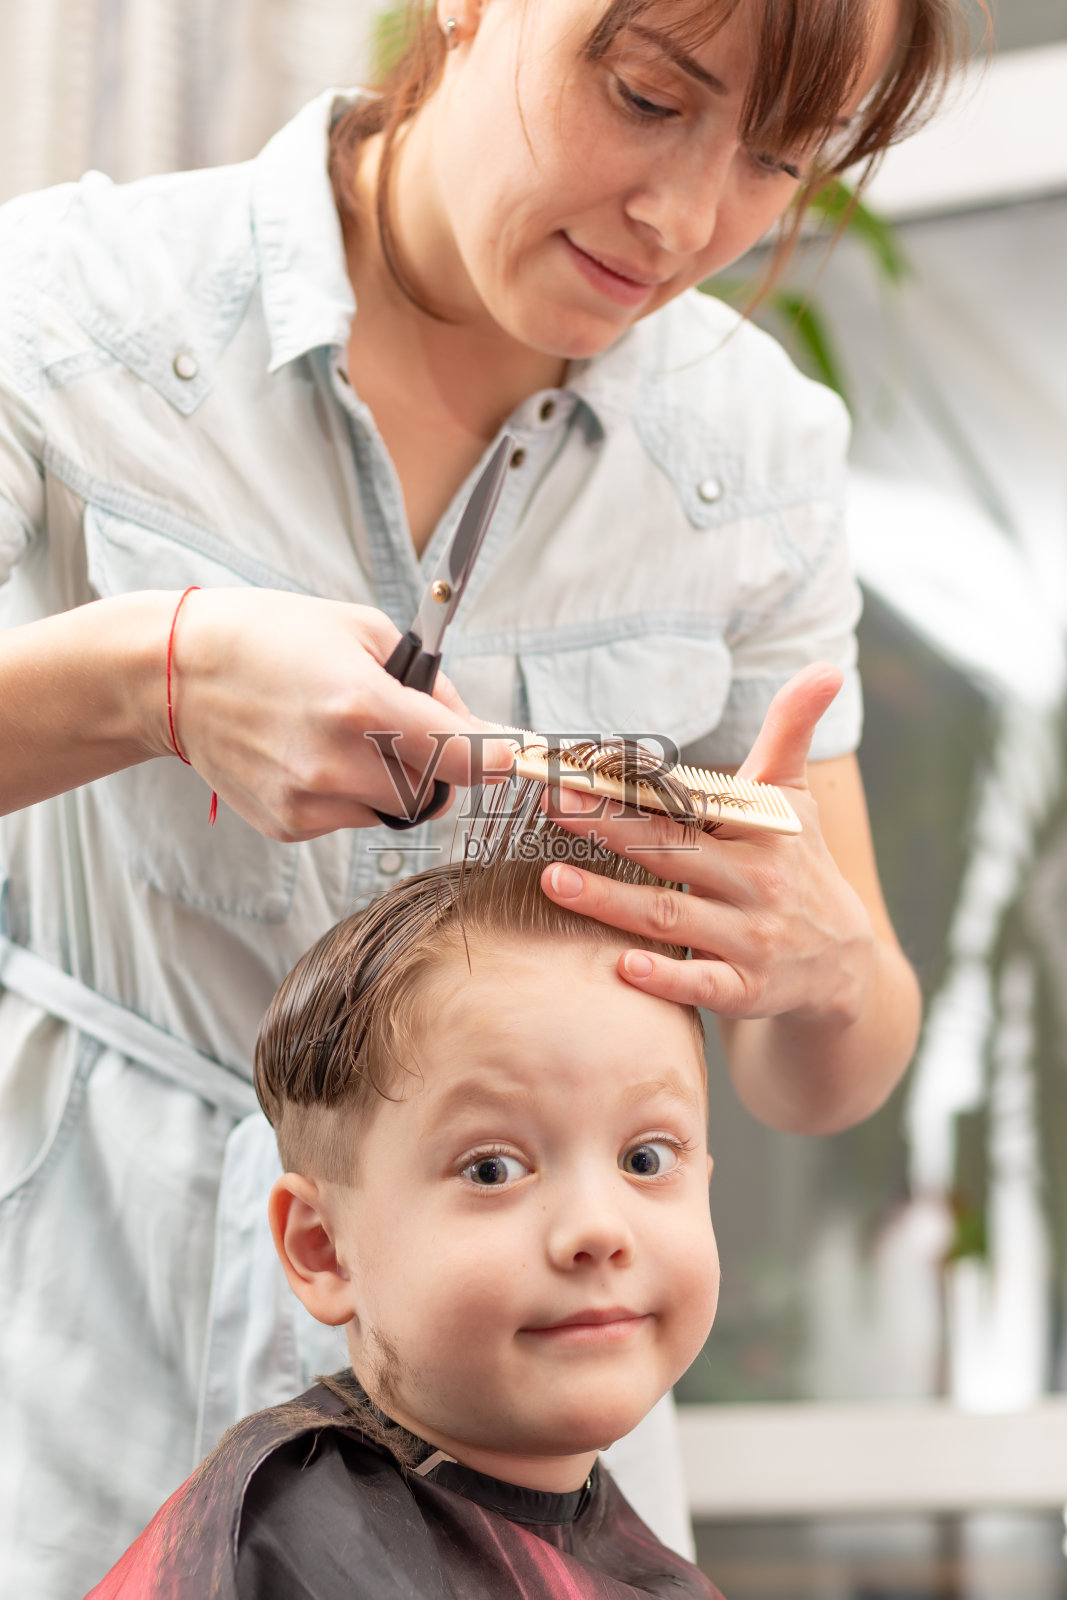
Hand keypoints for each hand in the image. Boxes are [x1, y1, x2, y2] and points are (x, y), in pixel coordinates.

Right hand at [155, 589, 513, 839]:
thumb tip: (472, 725)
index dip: (499, 757)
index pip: (463, 756)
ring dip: (393, 778)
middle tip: (415, 728)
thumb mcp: (361, 630)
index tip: (518, 755)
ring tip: (348, 734)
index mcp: (362, 706)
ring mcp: (309, 801)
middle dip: (440, 762)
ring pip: (393, 808)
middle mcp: (336, 764)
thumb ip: (428, 681)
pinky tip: (312, 753)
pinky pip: (350, 816)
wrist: (173, 675)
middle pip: (435, 789)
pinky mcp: (288, 824)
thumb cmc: (269, 637)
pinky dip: (350, 791)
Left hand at [539, 663, 876, 1024]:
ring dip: (612, 901)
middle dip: (608, 830)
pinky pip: (704, 985)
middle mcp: (757, 881)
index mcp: (761, 829)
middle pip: (671, 852)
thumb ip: (793, 730)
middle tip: (551, 809)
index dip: (631, 788)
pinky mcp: (748, 990)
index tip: (576, 772)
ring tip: (554, 881)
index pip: (688, 803)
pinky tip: (623, 966)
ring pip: (673, 917)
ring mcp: (753, 938)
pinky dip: (666, 979)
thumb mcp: (795, 798)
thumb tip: (824, 666)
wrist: (845, 963)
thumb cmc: (800, 865)